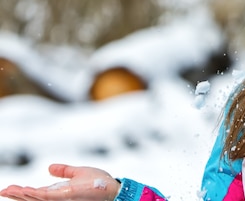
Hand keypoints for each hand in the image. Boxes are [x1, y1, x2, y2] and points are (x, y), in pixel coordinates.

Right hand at [0, 164, 120, 200]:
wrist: (113, 189)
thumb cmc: (99, 184)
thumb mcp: (78, 173)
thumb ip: (64, 171)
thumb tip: (49, 167)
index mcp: (58, 192)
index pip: (36, 194)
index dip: (22, 192)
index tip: (9, 189)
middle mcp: (57, 198)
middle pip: (32, 198)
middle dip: (17, 195)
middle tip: (3, 191)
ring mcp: (60, 199)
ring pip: (36, 199)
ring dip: (22, 195)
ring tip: (9, 191)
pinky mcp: (66, 197)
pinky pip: (47, 197)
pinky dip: (35, 194)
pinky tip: (26, 191)